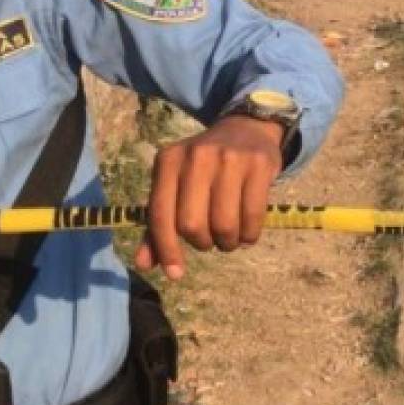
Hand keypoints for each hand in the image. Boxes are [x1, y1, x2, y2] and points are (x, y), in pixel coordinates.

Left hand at [136, 116, 283, 279]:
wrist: (247, 129)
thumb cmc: (206, 166)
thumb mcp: (177, 185)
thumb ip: (159, 223)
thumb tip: (144, 264)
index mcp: (168, 160)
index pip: (160, 214)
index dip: (166, 249)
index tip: (175, 274)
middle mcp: (197, 155)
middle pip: (191, 224)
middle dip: (202, 243)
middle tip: (210, 241)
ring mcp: (230, 157)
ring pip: (223, 224)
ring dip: (227, 243)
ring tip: (229, 238)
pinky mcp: (259, 164)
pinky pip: (252, 216)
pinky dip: (249, 235)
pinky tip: (247, 233)